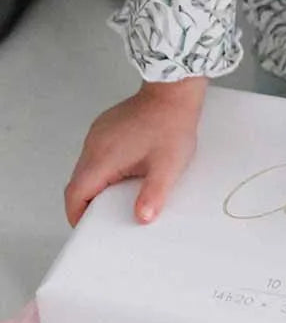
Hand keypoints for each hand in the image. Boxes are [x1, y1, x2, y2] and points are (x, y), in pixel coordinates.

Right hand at [64, 77, 207, 226]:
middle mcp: (93, 146)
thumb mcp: (168, 167)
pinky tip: (128, 173)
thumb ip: (153, 195)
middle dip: (91, 203)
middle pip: (79, 183)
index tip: (86, 228)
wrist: (173, 94)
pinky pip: (98, 156)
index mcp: (102, 158)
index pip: (75, 194)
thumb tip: (142, 217)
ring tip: (123, 196)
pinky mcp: (106, 129)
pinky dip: (106, 170)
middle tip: (110, 216)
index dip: (77, 215)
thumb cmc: (170, 125)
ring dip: (99, 185)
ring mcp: (98, 136)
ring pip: (88, 169)